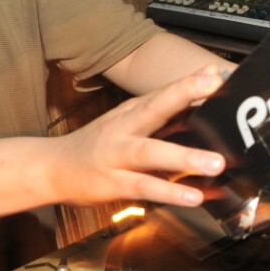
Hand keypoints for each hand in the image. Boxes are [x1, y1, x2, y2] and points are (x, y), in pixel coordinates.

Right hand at [50, 65, 227, 207]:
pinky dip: (168, 192)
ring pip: (150, 152)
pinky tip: (192, 197)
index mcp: (130, 113)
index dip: (189, 82)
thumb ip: (164, 108)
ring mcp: (115, 156)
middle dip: (183, 95)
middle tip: (215, 89)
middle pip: (154, 108)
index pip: (162, 92)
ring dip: (184, 157)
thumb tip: (203, 86)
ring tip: (216, 163)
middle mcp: (123, 128)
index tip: (217, 73)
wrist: (52, 168)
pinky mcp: (111, 184)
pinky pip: (143, 187)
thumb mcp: (127, 121)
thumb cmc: (98, 144)